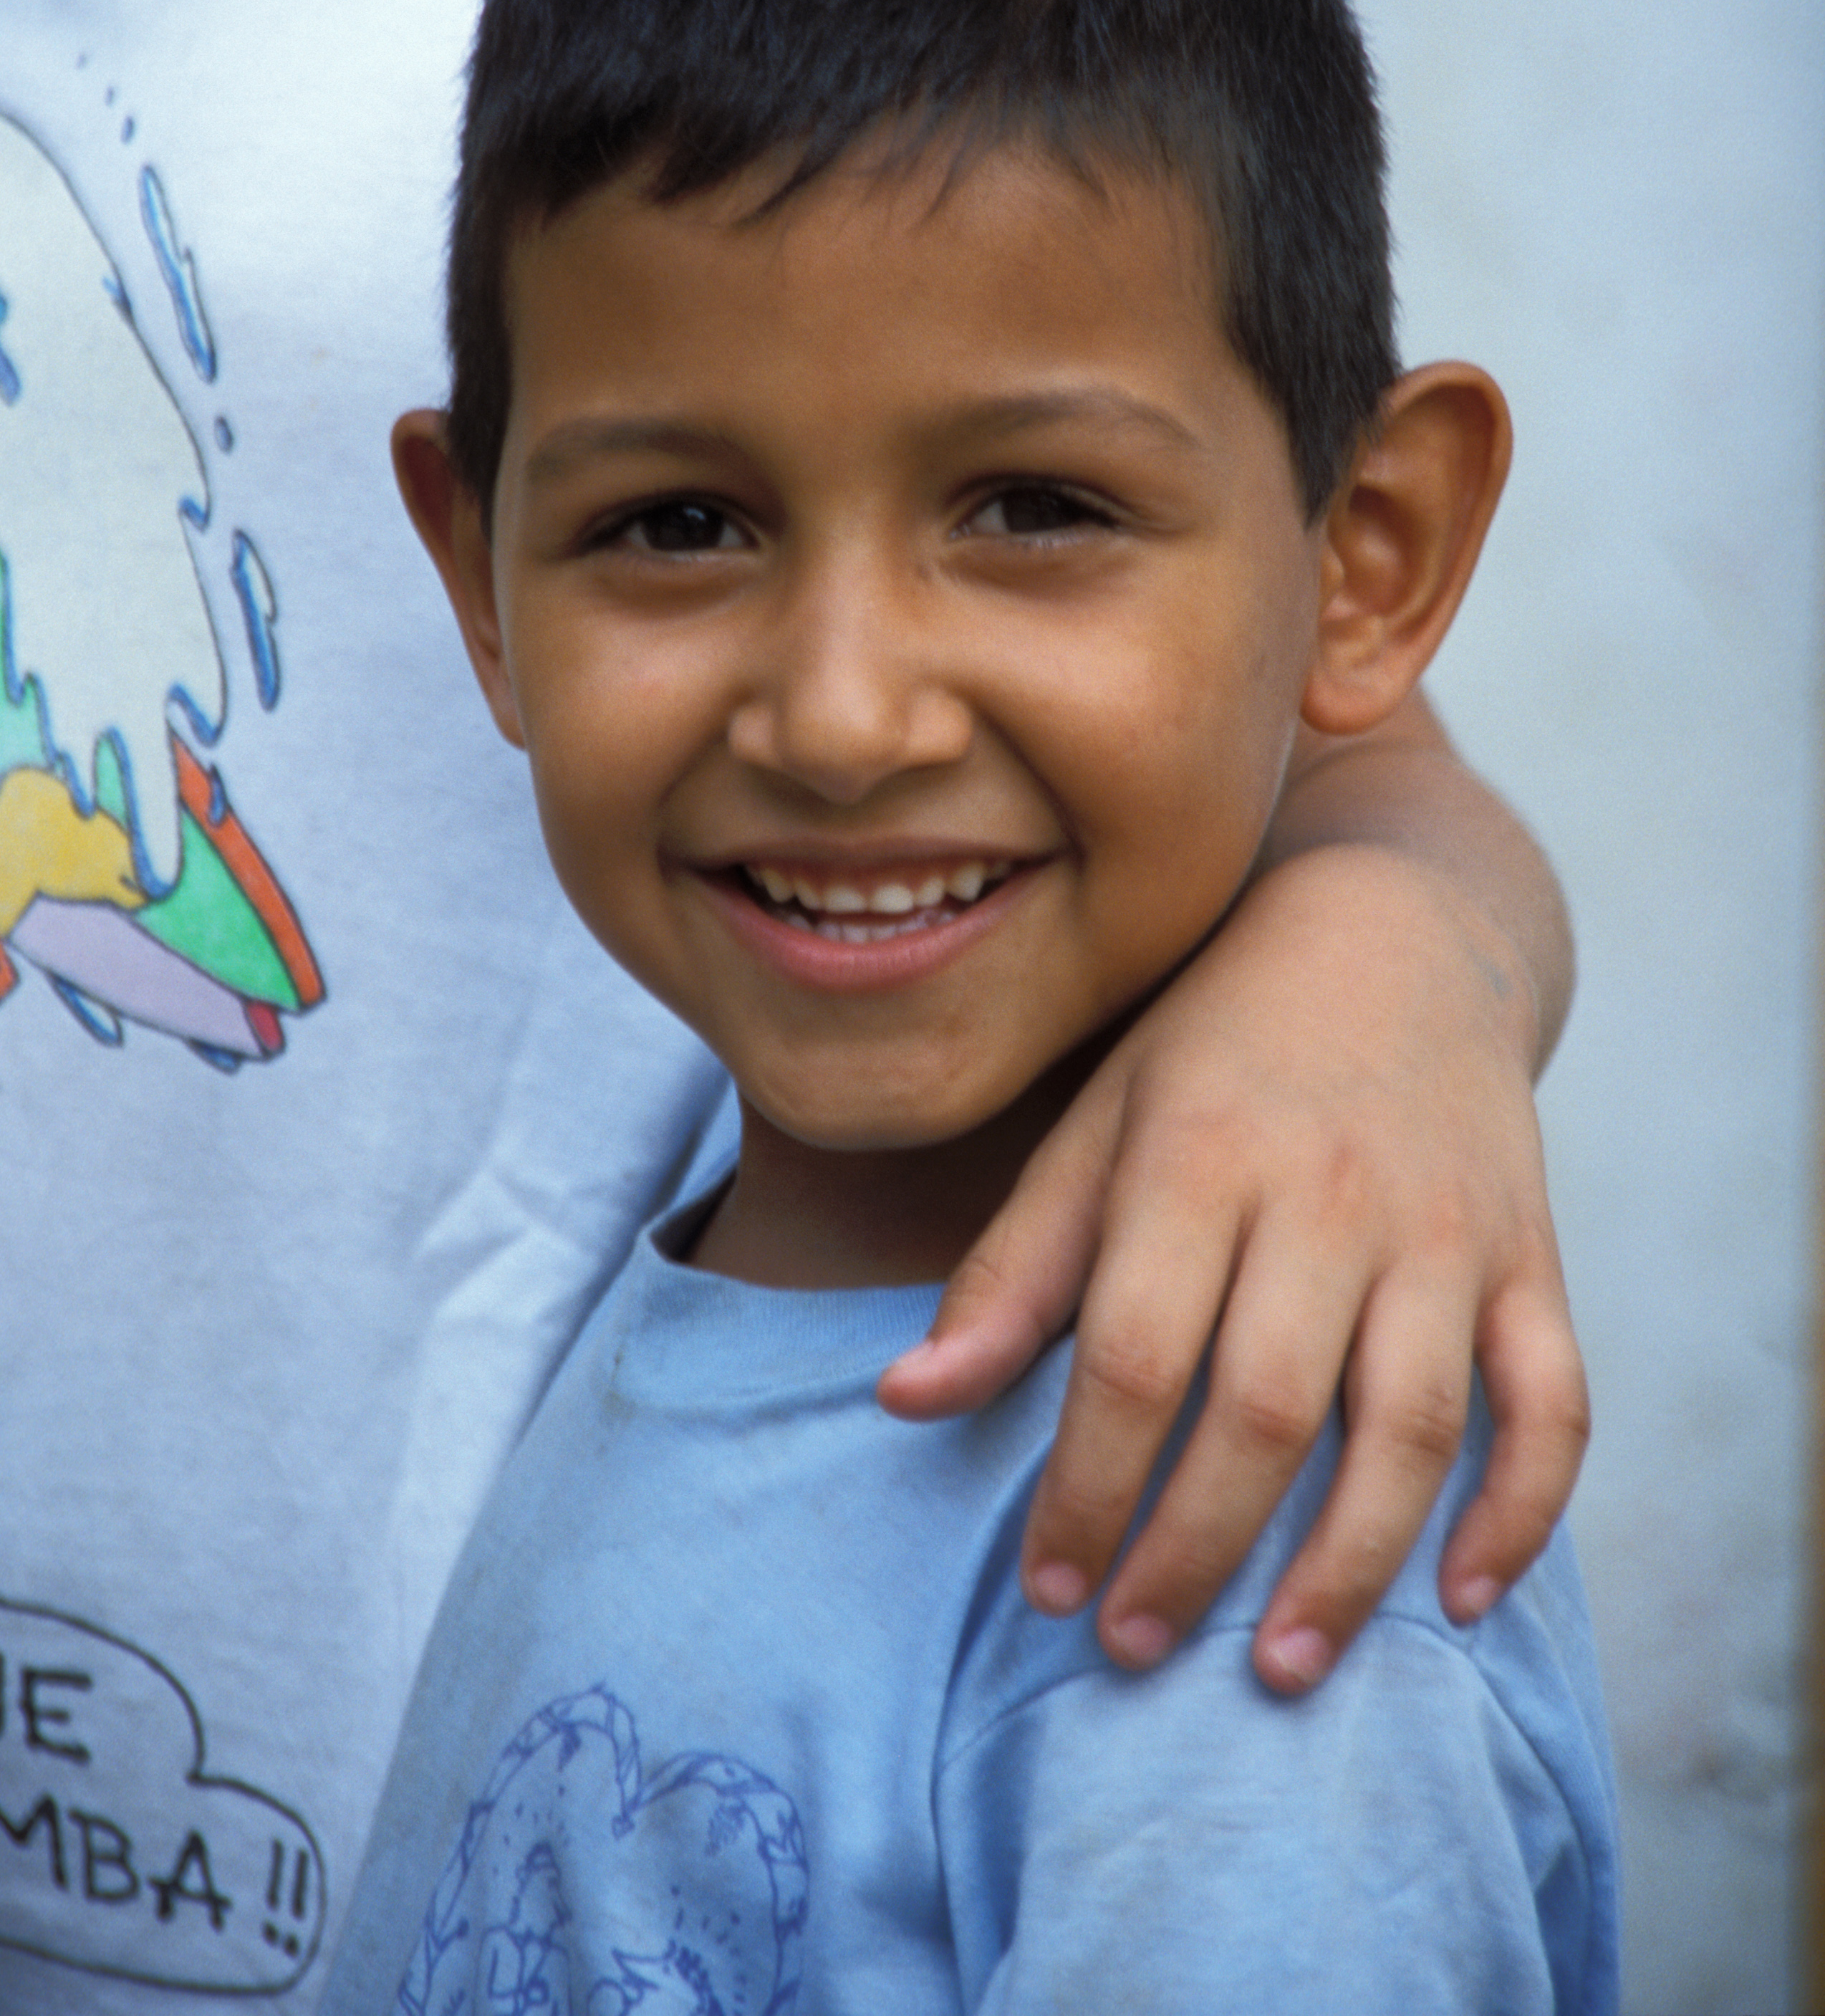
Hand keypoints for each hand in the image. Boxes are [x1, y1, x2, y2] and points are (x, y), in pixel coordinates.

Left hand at [877, 839, 1588, 1689]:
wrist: (1391, 932)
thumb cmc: (1210, 1045)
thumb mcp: (1096, 1126)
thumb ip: (1012, 1270)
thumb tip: (904, 1401)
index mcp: (1199, 1157)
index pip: (1134, 1357)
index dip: (1086, 1489)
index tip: (1045, 1588)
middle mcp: (1329, 1195)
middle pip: (1266, 1408)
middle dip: (1194, 1550)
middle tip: (1134, 1647)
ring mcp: (1446, 1229)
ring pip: (1413, 1426)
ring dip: (1349, 1565)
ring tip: (1282, 1668)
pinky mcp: (1533, 1254)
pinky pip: (1552, 1402)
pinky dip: (1520, 1509)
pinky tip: (1459, 1599)